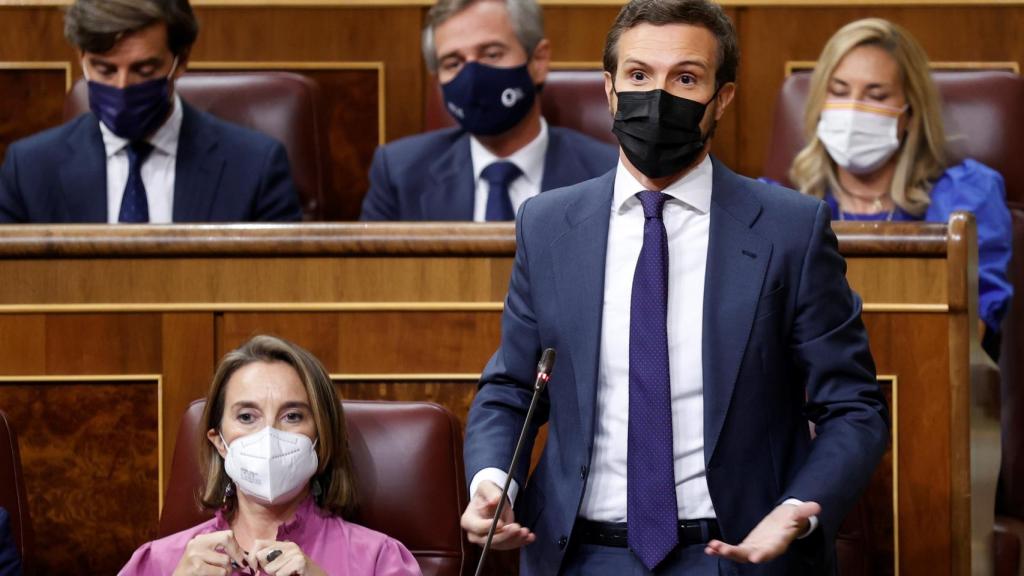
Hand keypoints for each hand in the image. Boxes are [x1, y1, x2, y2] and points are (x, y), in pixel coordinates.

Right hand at [172, 530, 247, 575]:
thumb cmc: (195, 571)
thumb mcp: (206, 556)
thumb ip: (222, 552)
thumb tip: (244, 557)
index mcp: (201, 538)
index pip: (227, 534)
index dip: (237, 547)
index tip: (242, 558)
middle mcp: (197, 543)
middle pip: (227, 538)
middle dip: (236, 553)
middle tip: (240, 565)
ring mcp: (195, 554)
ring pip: (226, 560)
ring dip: (227, 571)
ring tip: (219, 573)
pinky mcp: (196, 567)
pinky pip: (220, 572)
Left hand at [248, 540, 325, 575]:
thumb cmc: (295, 572)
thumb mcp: (280, 563)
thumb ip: (267, 559)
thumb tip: (251, 560)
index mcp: (282, 544)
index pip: (258, 543)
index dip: (252, 556)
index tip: (254, 568)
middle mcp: (288, 545)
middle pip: (262, 555)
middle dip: (265, 568)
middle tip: (278, 571)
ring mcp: (295, 552)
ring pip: (270, 568)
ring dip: (276, 574)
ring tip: (287, 573)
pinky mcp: (299, 561)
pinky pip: (280, 574)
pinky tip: (292, 575)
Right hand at [460, 480, 534, 549]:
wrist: (493, 501)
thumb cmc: (487, 493)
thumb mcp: (487, 487)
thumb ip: (490, 492)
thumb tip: (494, 501)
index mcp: (468, 520)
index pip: (477, 527)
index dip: (488, 527)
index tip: (501, 523)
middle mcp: (475, 534)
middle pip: (488, 540)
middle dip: (504, 535)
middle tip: (517, 527)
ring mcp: (487, 540)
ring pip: (501, 545)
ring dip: (514, 540)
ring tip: (525, 531)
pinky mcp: (499, 543)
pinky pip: (509, 545)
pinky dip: (521, 542)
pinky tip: (530, 537)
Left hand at [704, 501, 820, 563]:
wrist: (785, 524)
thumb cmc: (792, 519)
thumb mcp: (798, 513)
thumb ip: (804, 511)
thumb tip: (817, 506)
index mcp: (778, 543)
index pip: (771, 550)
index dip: (764, 554)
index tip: (755, 558)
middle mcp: (765, 549)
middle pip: (750, 554)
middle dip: (736, 553)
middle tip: (723, 550)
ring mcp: (754, 549)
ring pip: (739, 554)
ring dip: (725, 552)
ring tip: (711, 548)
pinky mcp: (746, 546)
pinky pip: (733, 550)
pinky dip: (721, 550)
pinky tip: (709, 548)